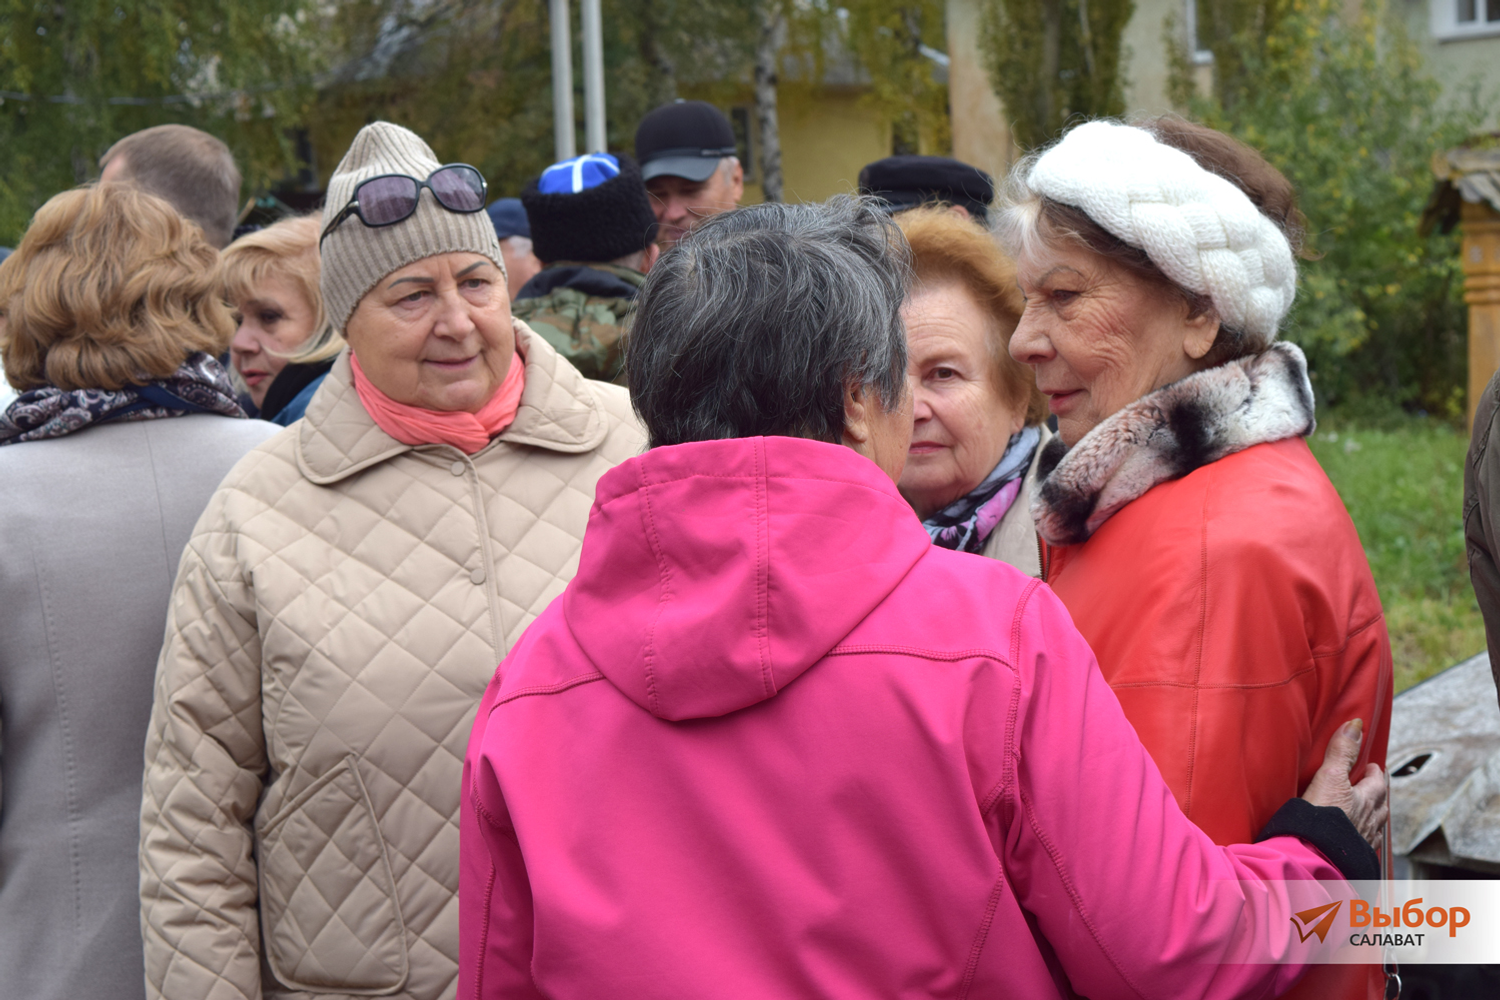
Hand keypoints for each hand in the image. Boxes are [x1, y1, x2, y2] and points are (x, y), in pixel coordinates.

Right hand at [1302, 718, 1387, 847]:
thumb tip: (1355, 725)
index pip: (1378, 784)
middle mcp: (1369, 822)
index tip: (1372, 766)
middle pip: (1381, 806)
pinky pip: (1365, 846)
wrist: (1316, 856)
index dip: (1375, 773)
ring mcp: (1363, 842)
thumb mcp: (1329, 777)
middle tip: (1374, 786)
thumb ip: (1342, 752)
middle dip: (1379, 794)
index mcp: (1366, 801)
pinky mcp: (1353, 859)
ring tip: (1368, 813)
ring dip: (1374, 817)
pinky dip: (1363, 839)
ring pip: (1375, 827)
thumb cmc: (1323, 818)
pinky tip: (1356, 841)